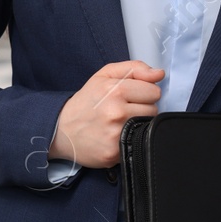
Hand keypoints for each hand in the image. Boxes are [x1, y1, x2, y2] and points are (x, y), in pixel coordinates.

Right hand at [49, 60, 163, 168]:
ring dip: (138, 124)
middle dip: (142, 108)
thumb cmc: (85, 102)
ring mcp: (116, 134)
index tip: (131, 96)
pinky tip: (116, 136)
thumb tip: (159, 73)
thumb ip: (135, 68)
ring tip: (120, 122)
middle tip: (123, 110)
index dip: (144, 92)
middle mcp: (116, 113)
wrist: (61, 130)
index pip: (154, 91)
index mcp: (115, 90)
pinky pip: (137, 144)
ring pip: (148, 126)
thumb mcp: (105, 76)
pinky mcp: (114, 153)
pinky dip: (130, 140)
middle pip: (154, 110)